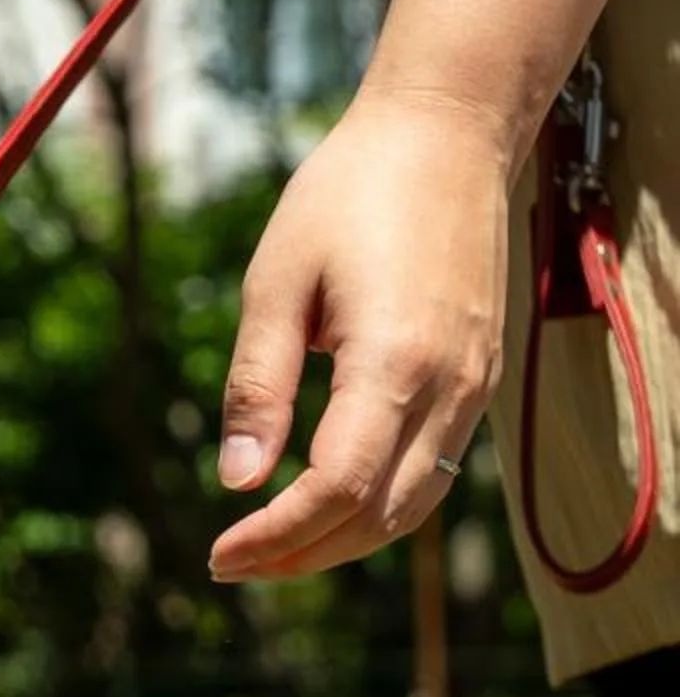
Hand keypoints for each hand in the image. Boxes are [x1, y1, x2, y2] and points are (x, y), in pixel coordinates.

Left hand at [209, 92, 512, 582]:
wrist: (446, 134)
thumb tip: (238, 481)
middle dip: (301, 554)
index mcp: (396, 362)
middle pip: (379, 517)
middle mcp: (450, 386)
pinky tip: (320, 505)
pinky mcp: (478, 379)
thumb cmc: (347, 196)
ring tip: (267, 548)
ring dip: (340, 542)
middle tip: (228, 563)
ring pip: (414, 506)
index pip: (338, 490)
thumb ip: (258, 388)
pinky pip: (432, 470)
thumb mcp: (276, 286)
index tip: (218, 553)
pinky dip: (376, 507)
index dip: (276, 536)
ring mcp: (474, 386)